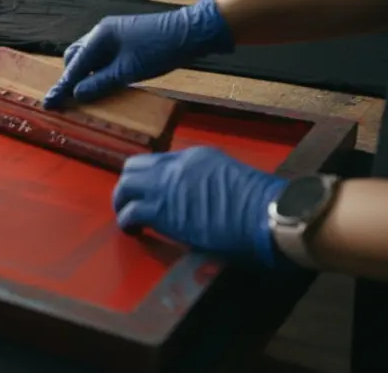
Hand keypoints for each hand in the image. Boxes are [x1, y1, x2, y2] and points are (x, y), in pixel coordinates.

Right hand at [42, 0, 233, 108]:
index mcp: (99, 37)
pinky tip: (106, 81)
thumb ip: (100, 84)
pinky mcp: (126, 39)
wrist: (192, 32)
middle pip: (76, 57)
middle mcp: (102, 32)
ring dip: (86, 74)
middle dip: (71, 77)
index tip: (49, 103)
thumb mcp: (128, 72)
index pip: (74, 66)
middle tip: (71, 98)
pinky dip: (99, 69)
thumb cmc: (159, 50)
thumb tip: (76, 95)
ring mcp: (115, 34)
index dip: (62, 87)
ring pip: (90, 56)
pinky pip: (104, 55)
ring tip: (88, 93)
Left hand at [112, 146, 286, 267]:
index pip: (159, 161)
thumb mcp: (230, 177)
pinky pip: (130, 212)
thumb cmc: (260, 202)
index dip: (152, 178)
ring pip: (125, 186)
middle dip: (129, 185)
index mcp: (196, 155)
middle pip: (134, 167)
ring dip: (123, 202)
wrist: (264, 212)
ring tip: (129, 219)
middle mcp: (175, 166)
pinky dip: (127, 222)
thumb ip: (210, 181)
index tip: (153, 193)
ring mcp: (165, 185)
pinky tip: (135, 232)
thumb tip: (200, 196)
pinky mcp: (161, 210)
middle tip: (134, 203)